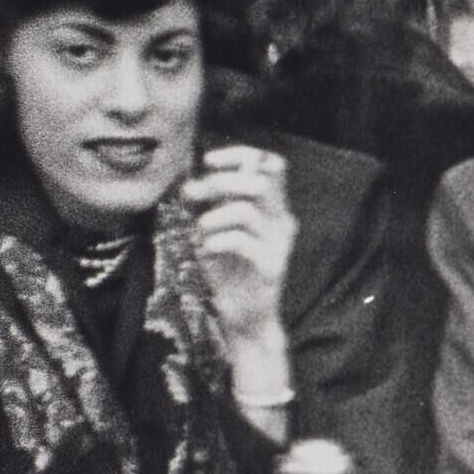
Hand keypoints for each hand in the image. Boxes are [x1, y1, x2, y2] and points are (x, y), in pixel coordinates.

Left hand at [181, 145, 293, 344]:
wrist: (247, 318)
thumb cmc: (230, 273)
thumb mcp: (221, 233)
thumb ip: (216, 207)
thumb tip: (192, 183)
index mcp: (274, 209)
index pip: (270, 164)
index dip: (241, 155)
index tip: (208, 163)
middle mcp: (282, 222)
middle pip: (260, 180)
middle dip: (220, 182)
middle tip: (193, 196)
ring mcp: (278, 244)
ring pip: (246, 210)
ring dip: (213, 216)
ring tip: (199, 231)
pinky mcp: (270, 267)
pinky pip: (242, 242)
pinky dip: (217, 240)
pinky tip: (206, 250)